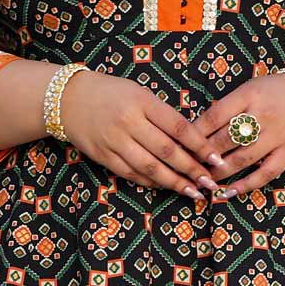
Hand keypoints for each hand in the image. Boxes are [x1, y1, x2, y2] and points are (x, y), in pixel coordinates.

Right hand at [56, 69, 224, 199]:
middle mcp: (129, 122)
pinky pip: (131, 173)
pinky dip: (150, 182)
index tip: (216, 159)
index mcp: (142, 102)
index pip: (178, 128)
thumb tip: (191, 142)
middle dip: (191, 170)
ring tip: (192, 192)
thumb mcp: (139, 93)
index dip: (200, 146)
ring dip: (174, 182)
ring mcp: (114, 141)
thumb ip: (162, 115)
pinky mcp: (103, 155)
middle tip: (209, 183)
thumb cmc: (111, 93)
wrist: (68, 98)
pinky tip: (165, 187)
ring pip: (150, 167)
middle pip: (167, 151)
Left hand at [195, 71, 284, 196]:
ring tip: (203, 180)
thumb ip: (227, 107)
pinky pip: (265, 173)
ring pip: (242, 159)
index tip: (181, 144)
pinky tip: (229, 192)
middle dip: (203, 155)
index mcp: (249, 95)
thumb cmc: (274, 92)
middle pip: (226, 140)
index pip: (215, 116)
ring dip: (219, 172)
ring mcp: (277, 136)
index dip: (195, 133)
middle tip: (187, 166)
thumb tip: (196, 130)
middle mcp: (263, 116)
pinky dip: (246, 185)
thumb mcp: (249, 88)